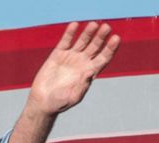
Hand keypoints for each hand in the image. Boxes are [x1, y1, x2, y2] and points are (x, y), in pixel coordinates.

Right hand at [9, 22, 119, 142]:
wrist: (42, 102)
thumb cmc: (60, 103)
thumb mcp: (73, 97)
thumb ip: (83, 85)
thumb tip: (91, 71)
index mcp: (89, 72)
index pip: (103, 57)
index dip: (110, 48)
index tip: (116, 38)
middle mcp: (82, 63)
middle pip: (95, 46)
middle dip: (101, 37)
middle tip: (106, 27)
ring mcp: (70, 57)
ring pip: (82, 41)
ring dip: (88, 32)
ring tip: (93, 24)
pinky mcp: (58, 55)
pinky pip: (65, 41)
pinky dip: (70, 33)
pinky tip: (75, 25)